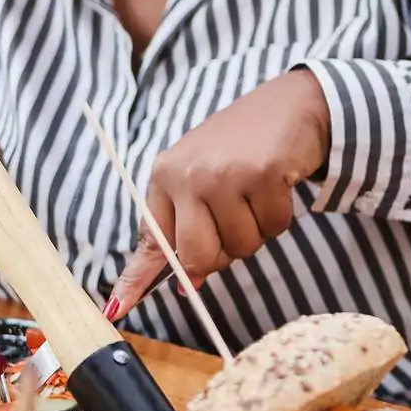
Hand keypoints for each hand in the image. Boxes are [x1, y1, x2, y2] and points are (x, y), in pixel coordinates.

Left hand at [104, 70, 329, 318]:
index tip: (119, 308)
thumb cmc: (243, 145)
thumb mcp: (202, 176)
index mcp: (166, 176)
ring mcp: (226, 174)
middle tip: (234, 224)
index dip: (136, 278)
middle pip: (198, 257)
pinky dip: (280, 216)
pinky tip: (278, 185)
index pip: (150, 239)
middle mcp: (189, 175)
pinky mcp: (264, 173)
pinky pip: (274, 227)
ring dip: (257, 231)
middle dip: (221, 255)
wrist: (292, 103)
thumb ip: (189, 224)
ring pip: (241, 246)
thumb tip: (189, 283)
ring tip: (257, 194)